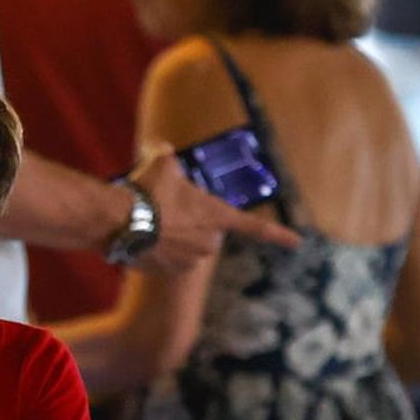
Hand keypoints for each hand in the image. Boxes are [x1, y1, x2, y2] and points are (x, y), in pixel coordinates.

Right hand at [129, 144, 299, 273]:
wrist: (122, 220)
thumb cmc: (148, 190)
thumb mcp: (162, 162)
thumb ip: (169, 155)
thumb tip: (164, 148)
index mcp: (217, 216)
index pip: (255, 227)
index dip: (278, 235)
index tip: (297, 243)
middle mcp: (210, 242)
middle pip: (206, 230)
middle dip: (190, 221)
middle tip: (166, 207)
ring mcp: (190, 260)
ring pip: (185, 246)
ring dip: (172, 236)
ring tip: (149, 221)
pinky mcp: (169, 271)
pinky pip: (167, 260)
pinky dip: (157, 250)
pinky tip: (140, 235)